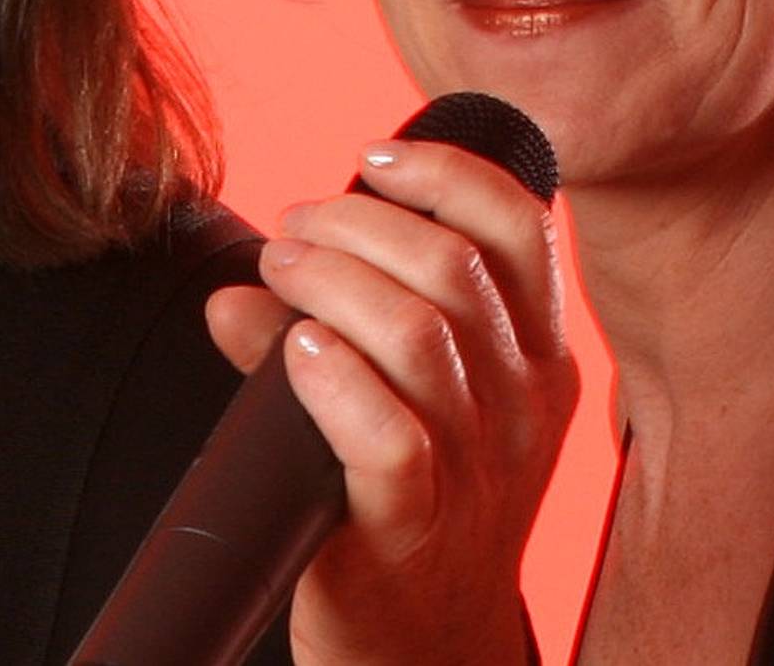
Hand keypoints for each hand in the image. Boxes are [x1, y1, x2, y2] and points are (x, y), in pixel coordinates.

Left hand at [205, 139, 576, 665]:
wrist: (426, 654)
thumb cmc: (411, 512)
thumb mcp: (413, 409)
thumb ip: (336, 334)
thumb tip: (237, 291)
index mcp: (536, 362)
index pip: (521, 229)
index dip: (446, 171)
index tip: (372, 157)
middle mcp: (519, 407)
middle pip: (452, 264)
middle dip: (356, 220)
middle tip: (291, 231)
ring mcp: (473, 469)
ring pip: (416, 332)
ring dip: (327, 278)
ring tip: (276, 271)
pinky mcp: (408, 526)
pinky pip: (385, 433)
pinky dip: (331, 376)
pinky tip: (291, 347)